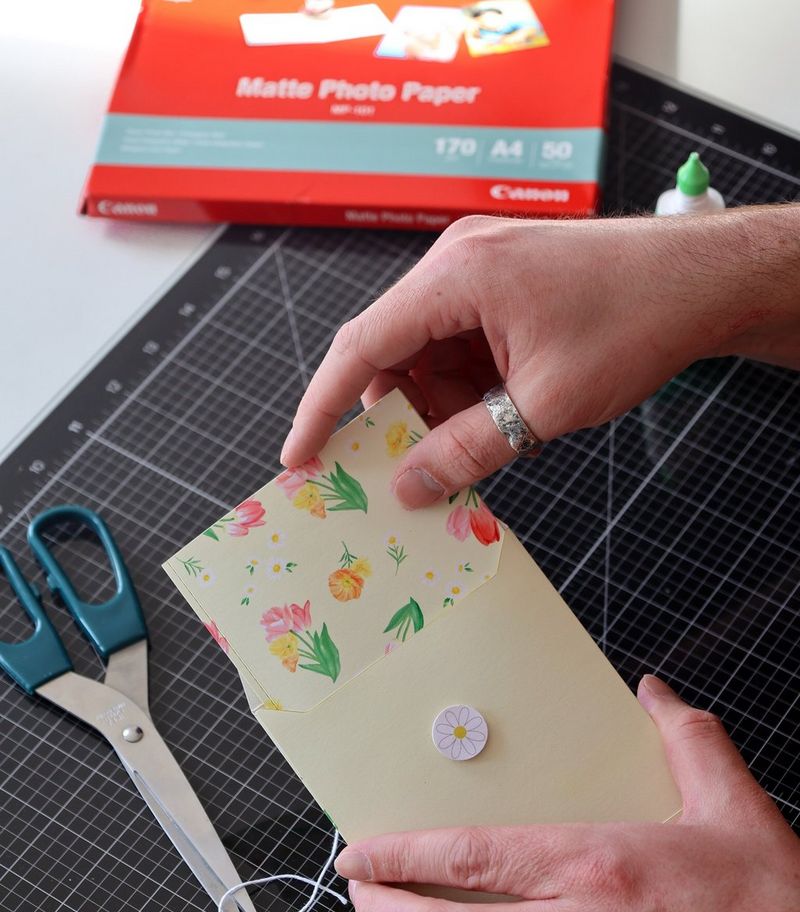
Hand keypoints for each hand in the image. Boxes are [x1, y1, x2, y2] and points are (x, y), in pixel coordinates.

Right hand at [281, 206, 799, 508]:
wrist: (702, 281)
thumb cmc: (634, 322)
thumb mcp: (544, 405)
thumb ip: (468, 450)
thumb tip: (411, 487)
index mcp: (458, 276)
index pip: (361, 346)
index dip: (322, 407)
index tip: (299, 456)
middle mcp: (458, 263)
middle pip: (390, 351)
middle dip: (394, 416)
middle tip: (403, 472)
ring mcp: (480, 271)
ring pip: (426, 354)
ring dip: (437, 407)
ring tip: (469, 451)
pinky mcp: (502, 287)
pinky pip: (459, 346)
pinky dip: (465, 390)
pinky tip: (493, 423)